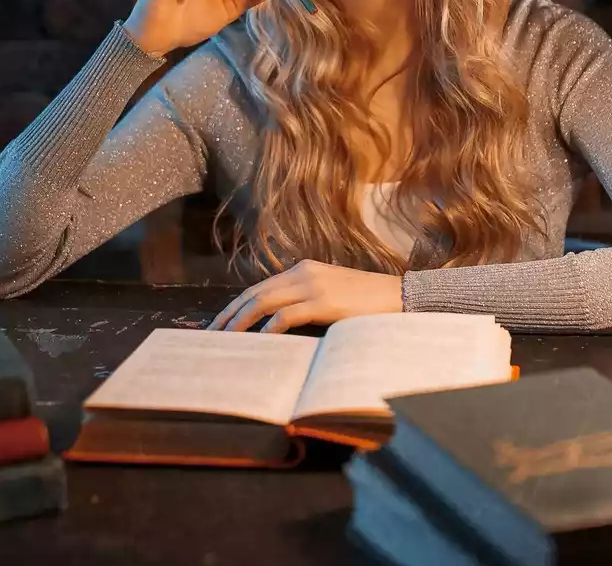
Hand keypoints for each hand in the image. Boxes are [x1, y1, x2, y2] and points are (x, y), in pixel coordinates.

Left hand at [208, 260, 403, 332]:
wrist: (400, 297)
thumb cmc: (367, 302)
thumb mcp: (331, 294)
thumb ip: (305, 301)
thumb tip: (276, 324)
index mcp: (304, 269)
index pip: (260, 287)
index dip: (236, 305)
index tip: (220, 322)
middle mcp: (303, 272)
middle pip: (254, 293)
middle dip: (230, 314)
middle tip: (211, 333)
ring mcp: (313, 286)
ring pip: (263, 302)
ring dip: (241, 321)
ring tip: (226, 339)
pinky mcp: (323, 302)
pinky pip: (286, 316)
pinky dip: (268, 328)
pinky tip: (258, 341)